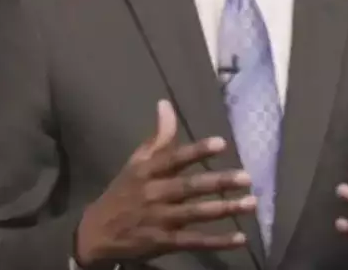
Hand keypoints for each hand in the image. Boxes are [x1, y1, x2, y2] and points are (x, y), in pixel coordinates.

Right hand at [75, 100, 254, 264]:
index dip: (197, 151)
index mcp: (148, 171)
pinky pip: (194, 242)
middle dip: (218, 182)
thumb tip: (166, 104)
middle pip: (189, 187)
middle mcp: (154, 193)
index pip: (174, 158)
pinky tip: (240, 238)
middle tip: (246, 177)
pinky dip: (217, 241)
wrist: (96, 233)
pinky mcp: (163, 243)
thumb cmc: (124, 193)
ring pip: (196, 214)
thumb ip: (158, 137)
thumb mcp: (136, 163)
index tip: (221, 143)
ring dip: (224, 209)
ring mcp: (159, 220)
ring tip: (251, 203)